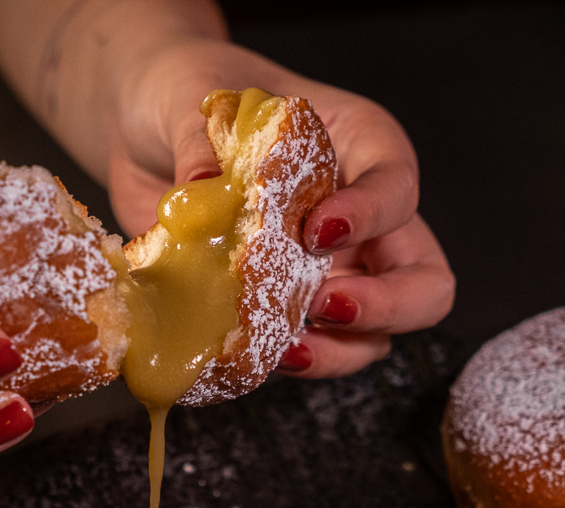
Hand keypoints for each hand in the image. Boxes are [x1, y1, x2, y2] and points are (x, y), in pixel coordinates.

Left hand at [106, 38, 453, 376]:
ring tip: (285, 346)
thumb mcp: (189, 98)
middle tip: (325, 305)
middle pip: (421, 281)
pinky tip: (250, 354)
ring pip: (373, 333)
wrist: (142, 127)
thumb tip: (202, 192)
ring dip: (337, 350)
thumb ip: (200, 143)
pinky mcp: (278, 301)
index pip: (398, 188)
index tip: (317, 232)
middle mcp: (357, 216)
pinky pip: (305, 346)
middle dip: (387, 305)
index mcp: (358, 147)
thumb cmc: (185, 90)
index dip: (370, 216)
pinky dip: (287, 359)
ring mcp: (323, 268)